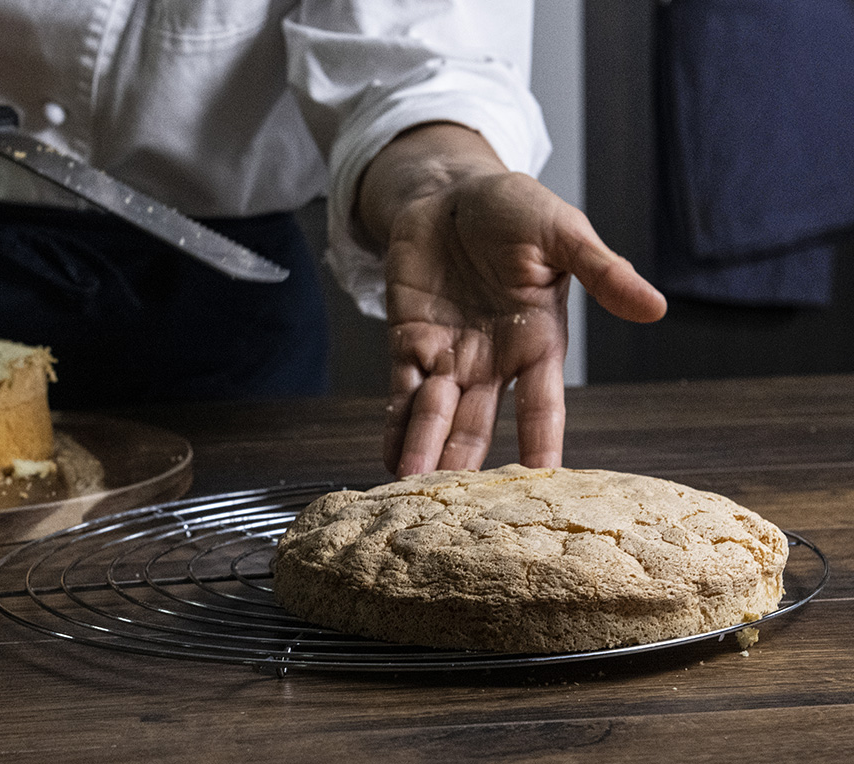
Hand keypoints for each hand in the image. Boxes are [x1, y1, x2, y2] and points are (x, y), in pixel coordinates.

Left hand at [359, 124, 666, 476]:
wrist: (450, 190)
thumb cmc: (513, 207)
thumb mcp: (562, 234)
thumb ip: (602, 272)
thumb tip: (656, 307)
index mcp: (537, 341)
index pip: (542, 403)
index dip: (541, 440)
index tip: (543, 480)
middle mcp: (493, 360)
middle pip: (481, 422)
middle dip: (469, 460)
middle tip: (461, 505)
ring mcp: (449, 356)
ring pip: (438, 415)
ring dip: (427, 448)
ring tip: (414, 485)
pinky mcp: (409, 343)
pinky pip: (401, 391)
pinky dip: (395, 424)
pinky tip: (390, 459)